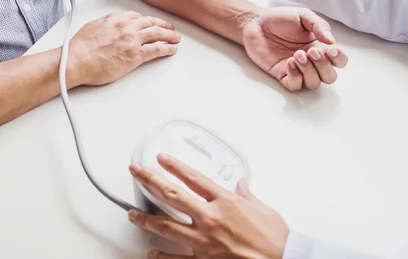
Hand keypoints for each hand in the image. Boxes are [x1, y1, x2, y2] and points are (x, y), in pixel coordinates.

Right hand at [67, 11, 180, 86]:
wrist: (77, 60)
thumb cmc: (79, 48)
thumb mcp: (92, 27)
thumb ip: (104, 26)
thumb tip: (108, 30)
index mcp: (115, 18)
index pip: (136, 16)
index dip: (146, 20)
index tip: (150, 23)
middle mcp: (126, 26)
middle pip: (150, 23)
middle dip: (162, 25)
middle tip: (168, 28)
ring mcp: (132, 40)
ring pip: (157, 33)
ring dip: (169, 35)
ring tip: (175, 38)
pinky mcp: (136, 54)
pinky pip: (157, 49)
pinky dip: (167, 48)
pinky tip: (172, 48)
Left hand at [128, 154, 288, 258]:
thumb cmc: (275, 238)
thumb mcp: (262, 208)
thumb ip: (246, 195)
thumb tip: (240, 185)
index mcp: (224, 201)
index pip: (192, 178)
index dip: (174, 166)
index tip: (160, 159)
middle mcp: (210, 218)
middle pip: (172, 195)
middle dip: (150, 180)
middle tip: (136, 171)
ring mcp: (204, 241)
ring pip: (167, 226)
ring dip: (147, 218)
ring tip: (132, 214)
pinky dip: (162, 256)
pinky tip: (150, 252)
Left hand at [242, 7, 348, 90]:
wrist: (256, 23)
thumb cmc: (281, 19)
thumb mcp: (303, 16)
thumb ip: (319, 26)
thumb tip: (332, 41)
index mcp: (321, 47)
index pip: (339, 61)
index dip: (339, 59)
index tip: (331, 49)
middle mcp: (312, 61)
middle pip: (329, 77)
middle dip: (323, 66)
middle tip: (311, 51)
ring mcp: (298, 70)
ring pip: (313, 84)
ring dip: (309, 71)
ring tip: (297, 55)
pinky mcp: (282, 75)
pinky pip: (295, 86)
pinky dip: (295, 77)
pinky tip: (289, 62)